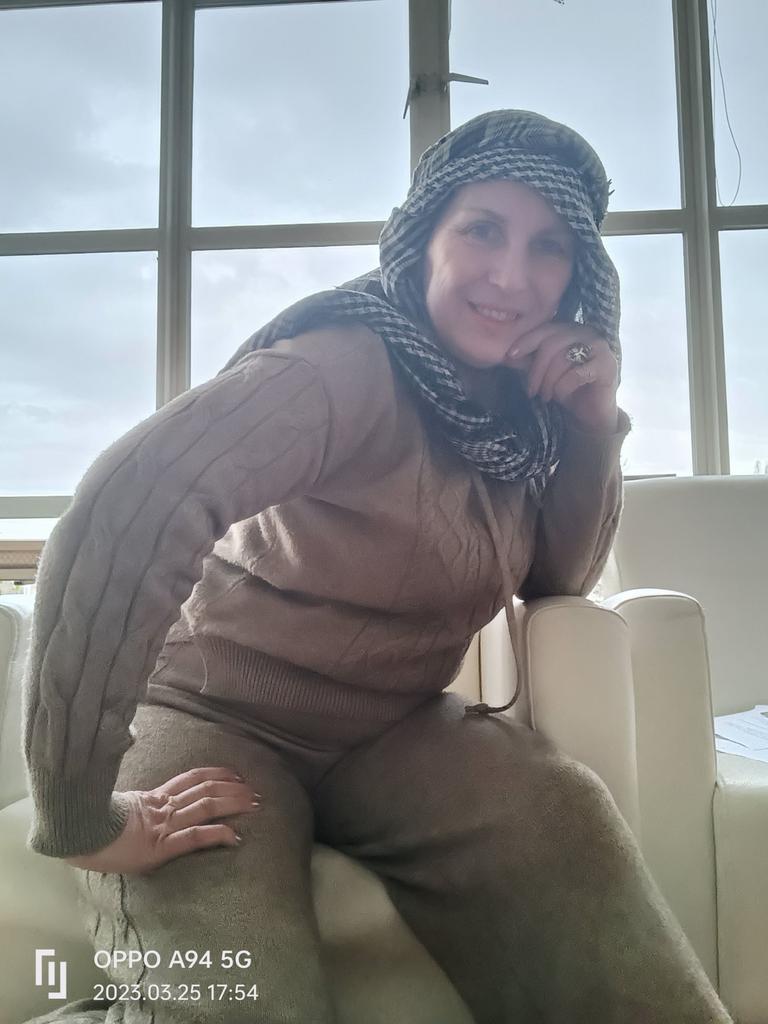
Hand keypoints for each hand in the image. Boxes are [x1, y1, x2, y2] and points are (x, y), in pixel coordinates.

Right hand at [64, 767, 260, 875]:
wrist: (73, 836)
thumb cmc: (89, 828)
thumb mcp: (118, 811)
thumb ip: (136, 805)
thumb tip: (142, 803)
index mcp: (152, 797)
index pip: (192, 777)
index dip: (217, 773)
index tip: (237, 774)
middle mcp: (162, 807)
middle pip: (206, 788)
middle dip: (234, 788)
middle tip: (256, 791)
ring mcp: (162, 825)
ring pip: (206, 806)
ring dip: (234, 804)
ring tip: (254, 805)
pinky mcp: (160, 846)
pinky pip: (194, 837)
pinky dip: (217, 835)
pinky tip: (234, 837)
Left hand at [502, 322, 618, 432]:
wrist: (591, 413)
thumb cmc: (566, 389)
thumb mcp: (542, 373)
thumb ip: (527, 362)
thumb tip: (506, 355)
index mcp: (570, 329)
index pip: (545, 329)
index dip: (526, 341)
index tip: (510, 356)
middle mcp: (586, 332)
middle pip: (552, 344)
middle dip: (536, 370)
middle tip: (531, 391)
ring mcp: (599, 347)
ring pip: (563, 358)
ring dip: (548, 382)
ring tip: (545, 396)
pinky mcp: (607, 365)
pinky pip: (576, 374)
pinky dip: (562, 388)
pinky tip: (560, 397)